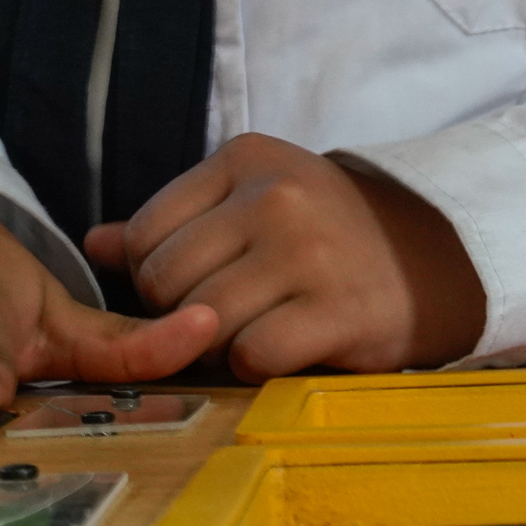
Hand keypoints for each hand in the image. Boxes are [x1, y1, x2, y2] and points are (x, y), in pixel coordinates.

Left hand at [83, 133, 485, 380]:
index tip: (193, 286)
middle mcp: (274, 195)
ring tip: (249, 334)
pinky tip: (277, 353)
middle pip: (165, 280)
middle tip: (220, 319)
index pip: (146, 231)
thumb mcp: (252, 201)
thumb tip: (93, 243)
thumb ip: (175, 221)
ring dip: (215, 346)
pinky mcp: (337, 310)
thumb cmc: (324, 233)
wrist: (432, 260)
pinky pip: (251, 354)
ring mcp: (307, 252)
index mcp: (245, 158)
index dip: (155, 275)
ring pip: (203, 322)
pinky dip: (252, 367)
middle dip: (179, 315)